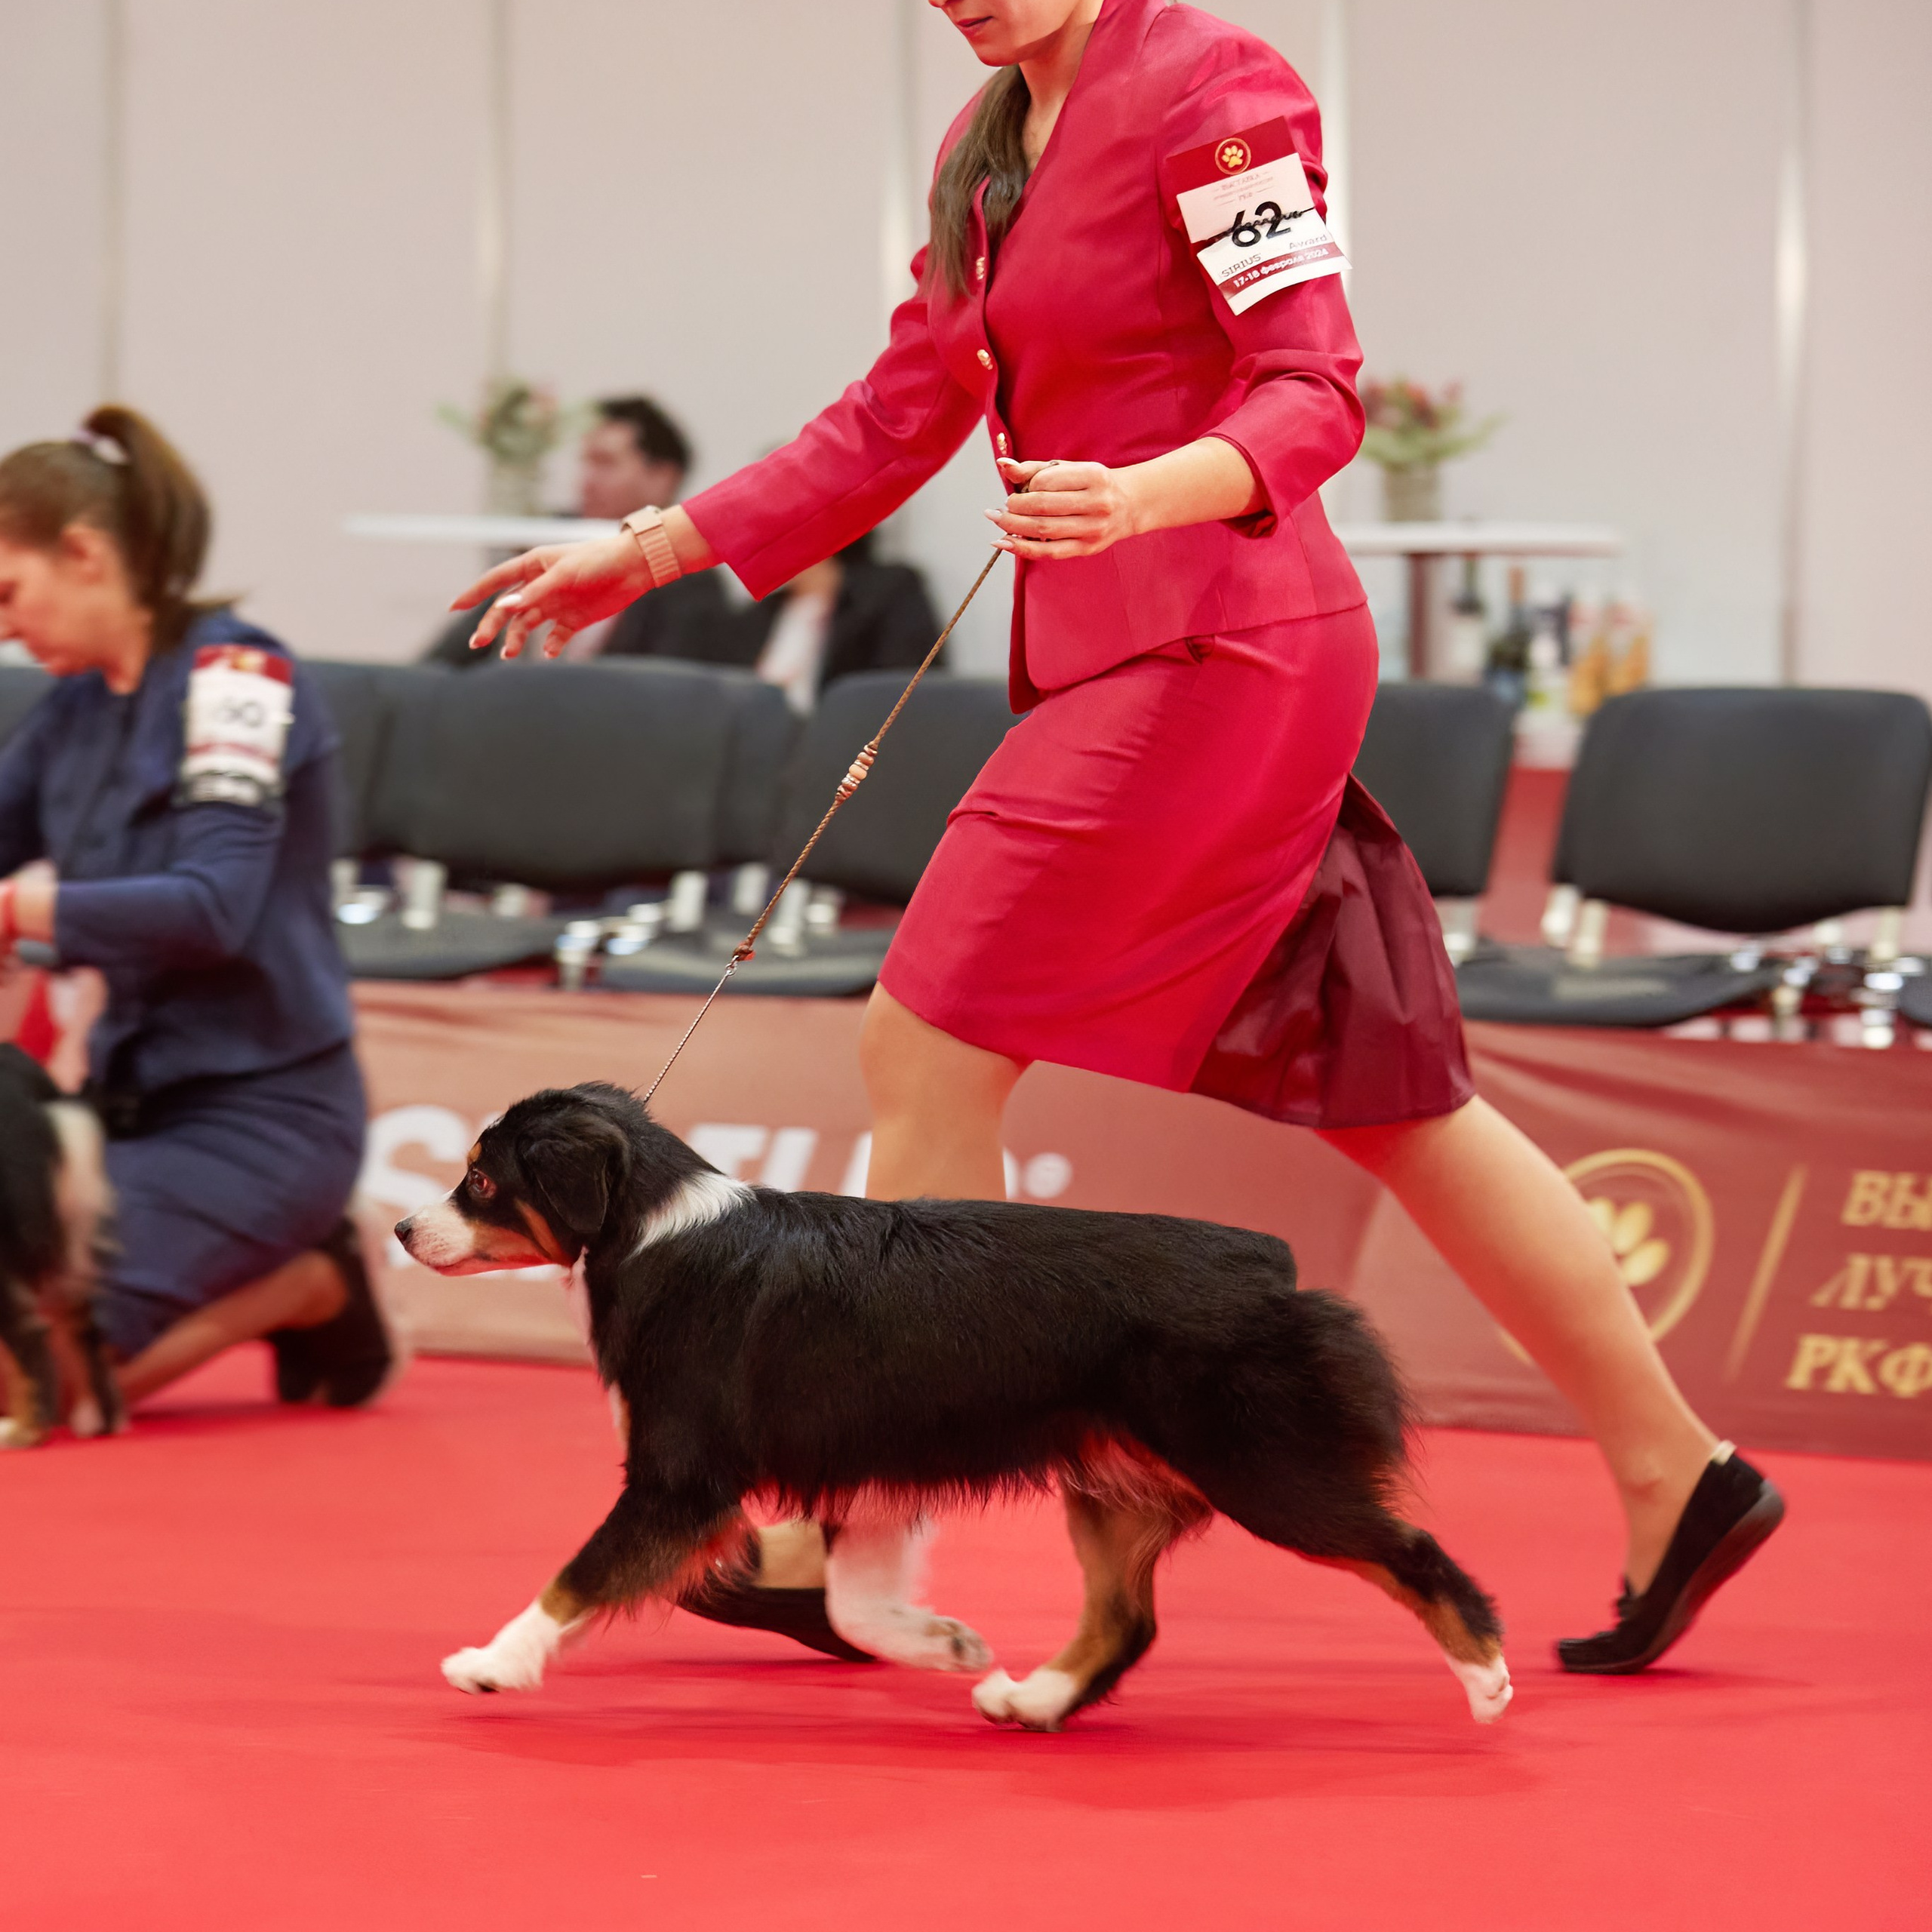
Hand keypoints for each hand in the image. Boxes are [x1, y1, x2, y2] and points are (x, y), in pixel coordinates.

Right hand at [450, 535, 654, 660]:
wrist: (633, 568)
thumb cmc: (596, 561)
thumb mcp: (563, 575)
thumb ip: (535, 593)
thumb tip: (506, 607)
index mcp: (532, 566)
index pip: (495, 581)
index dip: (474, 594)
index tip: (454, 608)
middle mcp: (540, 586)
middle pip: (507, 609)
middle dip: (491, 625)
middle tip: (478, 644)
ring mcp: (555, 604)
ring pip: (527, 626)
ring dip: (516, 639)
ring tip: (509, 654)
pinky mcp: (573, 620)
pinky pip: (555, 638)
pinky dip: (550, 647)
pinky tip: (550, 653)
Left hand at [986, 458, 1142, 559]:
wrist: (1130, 505)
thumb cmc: (1093, 484)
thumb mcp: (1070, 469)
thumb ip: (1035, 468)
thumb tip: (1002, 464)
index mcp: (1093, 476)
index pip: (1046, 481)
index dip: (1026, 486)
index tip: (1019, 490)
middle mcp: (1096, 503)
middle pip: (1042, 507)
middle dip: (1014, 508)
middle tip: (1001, 508)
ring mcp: (1093, 528)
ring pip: (1043, 530)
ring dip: (1013, 527)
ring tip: (998, 521)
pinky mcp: (1087, 548)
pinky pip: (1050, 552)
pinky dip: (1023, 549)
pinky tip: (1004, 543)